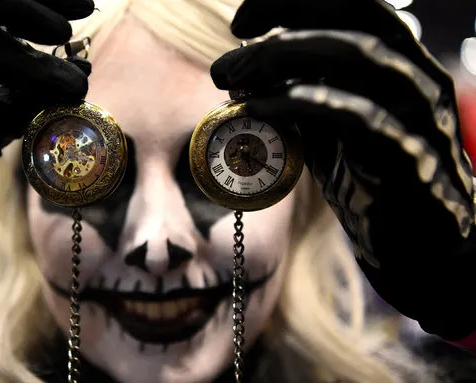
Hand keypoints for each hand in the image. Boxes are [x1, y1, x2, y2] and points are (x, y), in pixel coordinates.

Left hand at [211, 0, 475, 341]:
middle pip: (357, 22)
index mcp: (397, 66)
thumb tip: (241, 74)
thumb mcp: (326, 130)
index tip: (241, 22)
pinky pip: (358, 118)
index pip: (355, 7)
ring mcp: (420, 117)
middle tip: (227, 56)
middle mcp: (416, 80)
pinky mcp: (411, 160)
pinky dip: (301, 105)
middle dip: (284, 26)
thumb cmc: (369, 181)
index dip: (295, 4)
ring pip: (361, 58)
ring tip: (232, 77)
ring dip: (284, 58)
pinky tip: (256, 110)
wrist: (420, 249)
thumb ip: (296, 98)